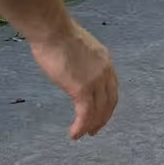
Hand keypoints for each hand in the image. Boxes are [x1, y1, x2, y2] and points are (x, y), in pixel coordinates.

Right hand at [31, 18, 119, 140]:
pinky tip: (74, 134)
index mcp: (105, 60)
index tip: (100, 113)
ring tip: (83, 135)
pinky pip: (85, 114)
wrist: (52, 29)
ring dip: (91, 126)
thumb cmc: (56, 34)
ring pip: (98, 111)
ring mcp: (95, 81)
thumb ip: (81, 63)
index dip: (107, 103)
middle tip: (94, 130)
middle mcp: (105, 72)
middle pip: (109, 102)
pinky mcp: (82, 89)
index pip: (111, 88)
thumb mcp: (77, 49)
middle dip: (102, 118)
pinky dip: (81, 127)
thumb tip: (73, 72)